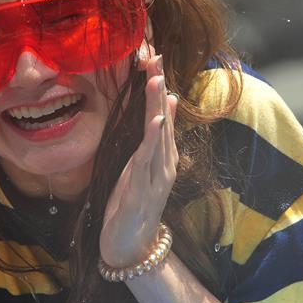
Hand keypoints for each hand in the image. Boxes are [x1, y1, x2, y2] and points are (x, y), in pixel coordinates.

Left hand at [99, 54, 178, 267]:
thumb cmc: (135, 203)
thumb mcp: (143, 164)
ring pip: (158, 135)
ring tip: (157, 81)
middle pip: (162, 117)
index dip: (157, 84)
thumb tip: (168, 102)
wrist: (133, 247)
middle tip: (155, 57)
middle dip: (158, 87)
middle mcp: (164, 161)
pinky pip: (149, 161)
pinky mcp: (145, 190)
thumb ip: (156, 136)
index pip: (160, 112)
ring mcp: (157, 175)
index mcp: (161, 154)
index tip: (152, 55)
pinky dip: (154, 140)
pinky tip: (157, 122)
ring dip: (157, 107)